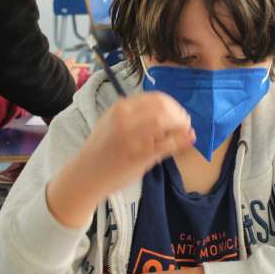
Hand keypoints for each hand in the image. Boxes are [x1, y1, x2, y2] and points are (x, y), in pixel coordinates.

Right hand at [47, 92, 195, 227]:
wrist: (86, 175)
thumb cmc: (99, 150)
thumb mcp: (111, 123)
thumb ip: (131, 114)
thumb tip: (159, 109)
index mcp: (119, 109)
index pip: (154, 98)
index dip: (172, 103)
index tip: (177, 111)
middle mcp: (126, 119)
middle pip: (163, 107)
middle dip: (179, 113)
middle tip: (185, 121)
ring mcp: (133, 137)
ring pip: (167, 123)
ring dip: (182, 125)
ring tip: (186, 131)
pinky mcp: (140, 156)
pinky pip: (167, 145)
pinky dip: (181, 141)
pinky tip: (188, 139)